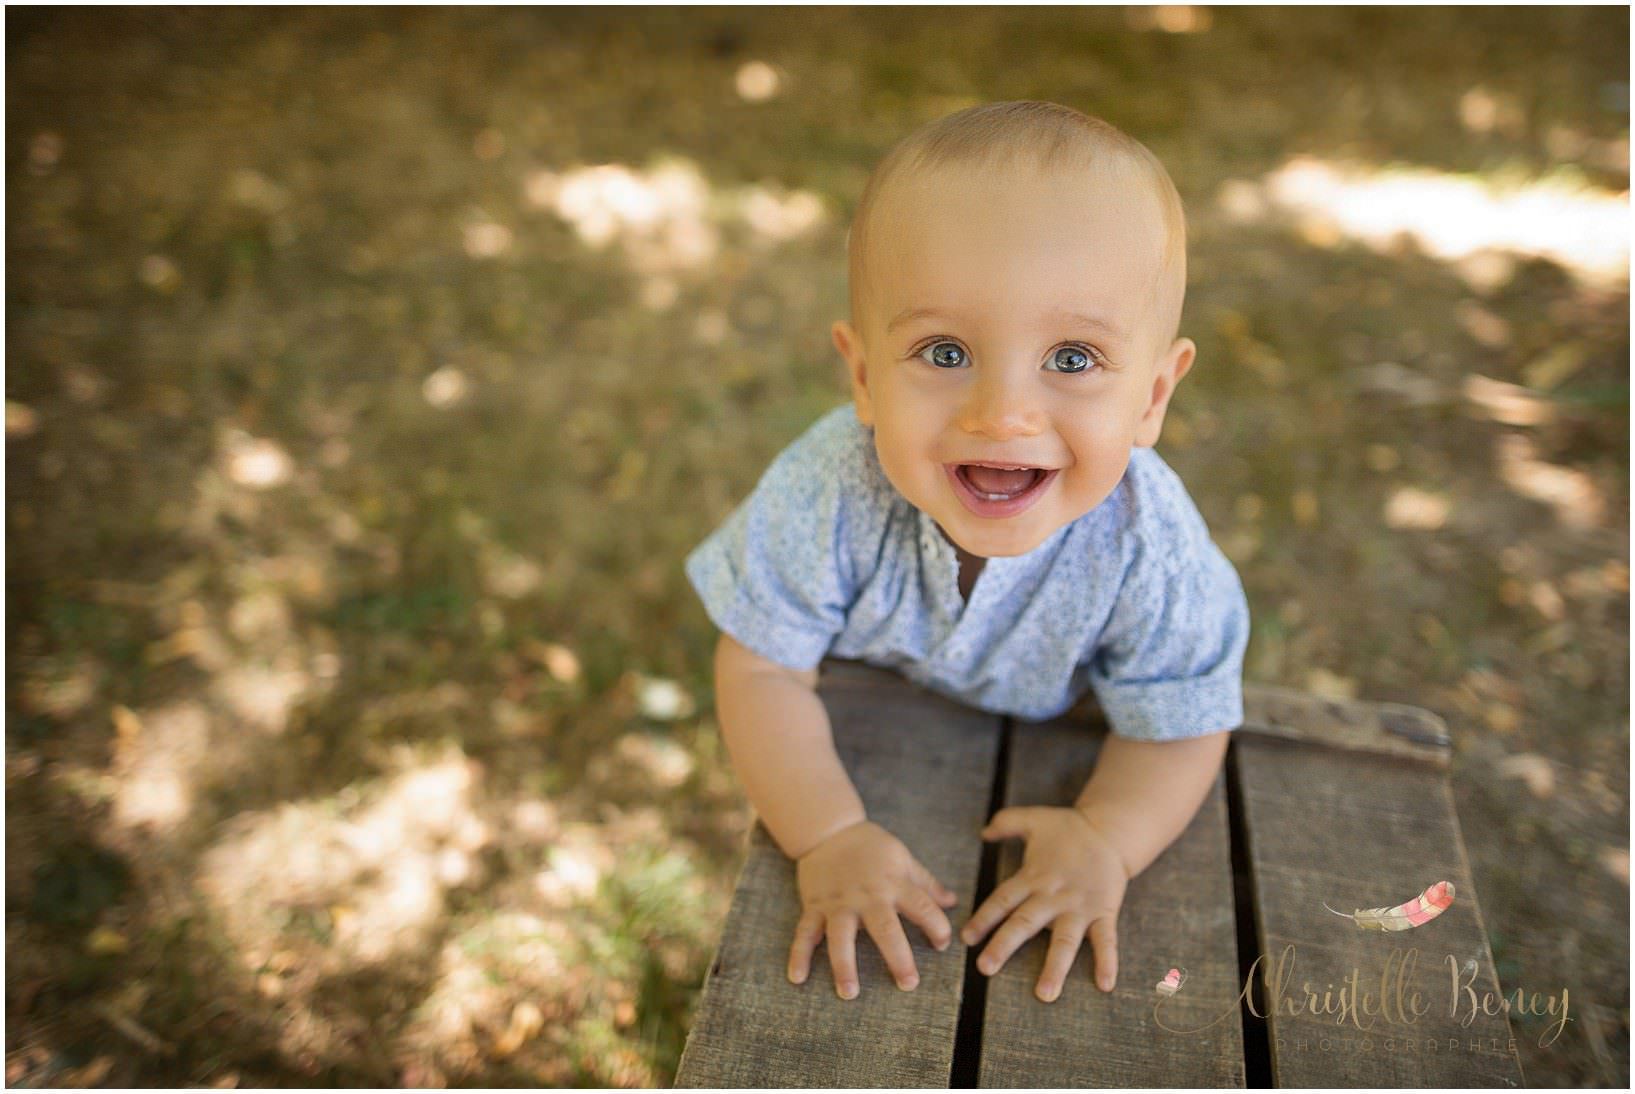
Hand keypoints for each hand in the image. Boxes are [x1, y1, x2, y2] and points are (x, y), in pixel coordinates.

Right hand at [788, 820, 958, 998]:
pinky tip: (797, 978)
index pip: (923, 907)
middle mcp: (867, 895)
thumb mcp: (903, 858)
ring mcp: (838, 902)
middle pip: (884, 928)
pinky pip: (805, 933)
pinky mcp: (814, 906)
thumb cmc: (871, 846)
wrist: (829, 829)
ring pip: (841, 936)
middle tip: (908, 984)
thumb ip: (926, 883)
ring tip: (849, 993)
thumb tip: (952, 901)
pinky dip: (799, 955)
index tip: (942, 944)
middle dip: (897, 957)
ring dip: (844, 965)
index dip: (937, 927)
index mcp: (893, 883)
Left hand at [960, 806, 1128, 1001]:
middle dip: (1004, 946)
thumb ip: (1006, 823)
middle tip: (985, 969)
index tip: (966, 939)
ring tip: (1044, 994)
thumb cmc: (1068, 828)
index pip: (1003, 899)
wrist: (1111, 830)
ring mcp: (1080, 906)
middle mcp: (1053, 895)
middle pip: (1025, 923)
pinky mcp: (1104, 911)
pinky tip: (1105, 985)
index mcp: (1033, 876)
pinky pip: (1106, 939)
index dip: (984, 918)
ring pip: (1065, 940)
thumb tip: (982, 833)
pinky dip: (1106, 961)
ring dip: (1055, 967)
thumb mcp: (1034, 819)